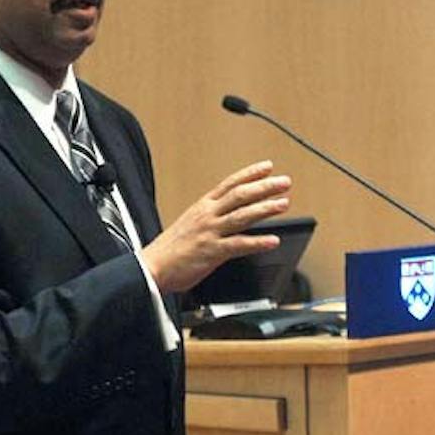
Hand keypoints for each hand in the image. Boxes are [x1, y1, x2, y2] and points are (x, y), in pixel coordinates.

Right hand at [142, 160, 290, 292]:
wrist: (150, 268)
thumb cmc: (170, 250)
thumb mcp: (190, 224)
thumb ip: (211, 217)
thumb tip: (232, 214)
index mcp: (202, 207)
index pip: (230, 184)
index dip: (250, 174)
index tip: (268, 167)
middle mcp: (207, 215)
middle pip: (240, 195)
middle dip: (265, 187)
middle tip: (285, 182)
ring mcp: (209, 232)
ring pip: (242, 216)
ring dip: (266, 209)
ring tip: (284, 204)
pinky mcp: (211, 251)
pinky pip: (239, 245)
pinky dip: (258, 242)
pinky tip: (273, 240)